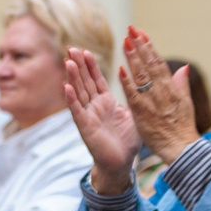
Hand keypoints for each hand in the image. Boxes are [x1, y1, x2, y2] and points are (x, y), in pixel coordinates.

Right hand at [64, 48, 143, 194]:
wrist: (121, 162)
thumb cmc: (127, 140)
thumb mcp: (135, 113)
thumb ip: (135, 97)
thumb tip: (144, 82)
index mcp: (106, 102)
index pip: (96, 80)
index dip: (90, 65)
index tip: (85, 50)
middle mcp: (94, 107)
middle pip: (85, 82)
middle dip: (78, 65)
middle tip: (71, 47)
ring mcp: (88, 116)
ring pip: (79, 92)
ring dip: (73, 77)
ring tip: (67, 61)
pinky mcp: (85, 127)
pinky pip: (77, 111)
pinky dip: (71, 99)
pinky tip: (66, 86)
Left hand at [112, 28, 200, 163]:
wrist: (180, 146)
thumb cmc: (182, 126)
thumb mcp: (185, 103)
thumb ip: (180, 84)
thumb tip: (183, 68)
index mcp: (171, 87)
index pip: (158, 61)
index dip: (149, 46)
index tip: (140, 33)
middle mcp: (162, 90)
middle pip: (149, 63)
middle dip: (139, 45)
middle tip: (130, 29)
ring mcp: (151, 100)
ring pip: (141, 75)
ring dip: (132, 58)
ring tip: (125, 42)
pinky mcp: (142, 112)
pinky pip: (133, 94)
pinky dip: (127, 81)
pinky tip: (120, 70)